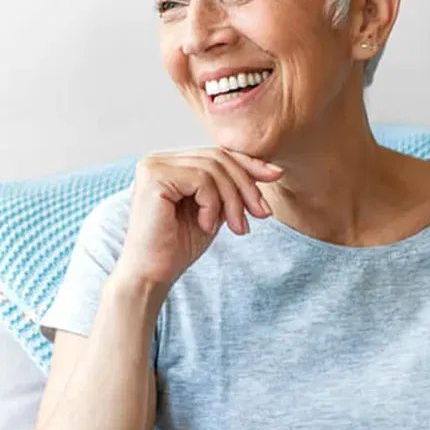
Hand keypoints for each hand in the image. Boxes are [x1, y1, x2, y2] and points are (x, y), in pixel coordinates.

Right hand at [116, 147, 282, 287]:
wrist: (153, 276)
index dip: (248, 163)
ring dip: (233, 200)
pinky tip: (206, 225)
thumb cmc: (179, 247)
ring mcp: (154, 166)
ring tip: (236, 227)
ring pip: (214, 168)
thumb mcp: (215, 210)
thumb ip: (231, 188)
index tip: (276, 175)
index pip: (217, 153)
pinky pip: (201, 180)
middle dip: (246, 185)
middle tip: (262, 214)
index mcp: (171, 164)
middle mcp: (159, 160)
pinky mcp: (154, 177)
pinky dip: (213, 204)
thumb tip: (270, 169)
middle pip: (219, 157)